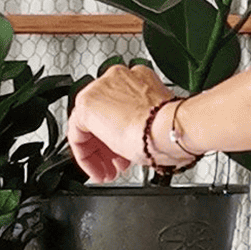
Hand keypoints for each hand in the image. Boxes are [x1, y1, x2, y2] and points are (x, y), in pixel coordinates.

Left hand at [67, 63, 176, 181]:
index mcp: (140, 78)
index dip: (122, 134)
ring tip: (108, 171)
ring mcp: (100, 88)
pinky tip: (95, 169)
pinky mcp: (87, 104)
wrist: (170, 129)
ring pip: (90, 125)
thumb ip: (146, 124)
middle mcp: (117, 78)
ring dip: (98, 152)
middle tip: (117, 164)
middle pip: (103, 116)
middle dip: (109, 146)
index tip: (126, 151)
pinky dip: (85, 155)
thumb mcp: (159, 124)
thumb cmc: (173, 129)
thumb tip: (143, 138)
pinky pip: (77, 133)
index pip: (121, 107)